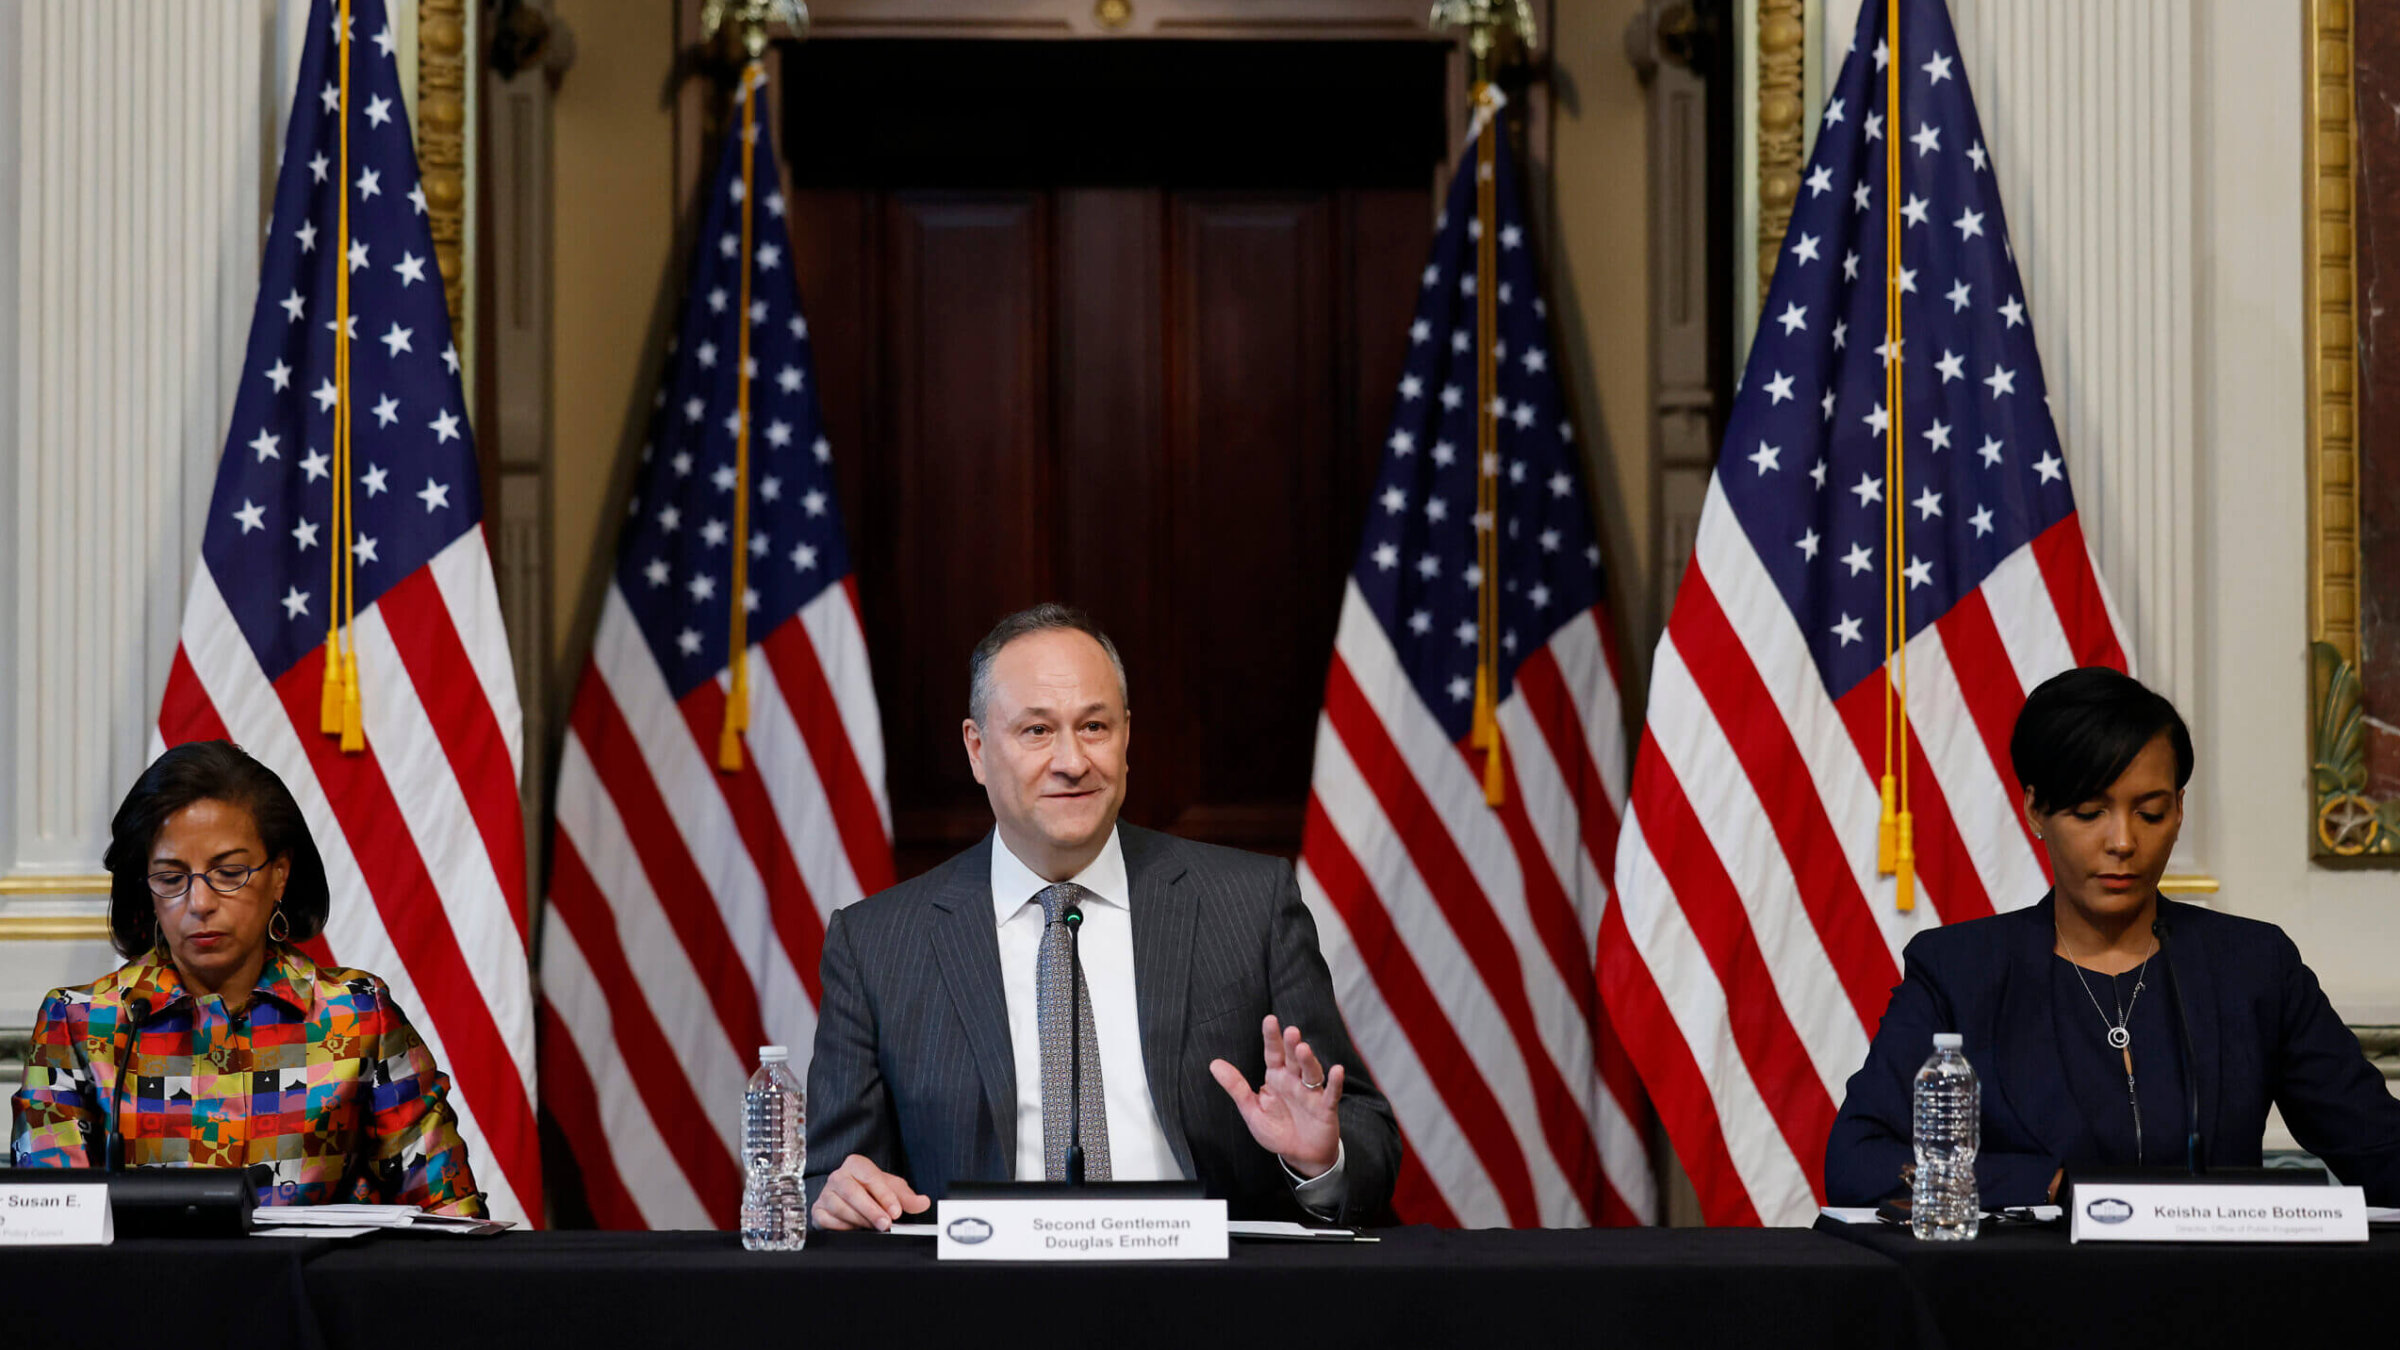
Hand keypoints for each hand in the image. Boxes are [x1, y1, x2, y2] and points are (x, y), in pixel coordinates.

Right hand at [810, 1153, 929, 1231]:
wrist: (849, 1199)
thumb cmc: (871, 1191)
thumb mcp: (892, 1190)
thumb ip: (907, 1197)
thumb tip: (923, 1203)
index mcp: (856, 1164)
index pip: (870, 1177)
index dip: (884, 1195)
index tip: (896, 1211)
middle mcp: (837, 1176)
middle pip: (852, 1192)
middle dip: (871, 1210)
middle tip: (886, 1224)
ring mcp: (825, 1193)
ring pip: (840, 1207)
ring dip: (859, 1220)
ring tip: (874, 1228)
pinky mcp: (817, 1211)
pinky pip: (827, 1220)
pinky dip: (842, 1227)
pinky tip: (855, 1229)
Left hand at [1208, 1015, 1343, 1177]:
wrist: (1301, 1156)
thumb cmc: (1277, 1131)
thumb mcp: (1251, 1110)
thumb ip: (1236, 1087)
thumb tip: (1214, 1064)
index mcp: (1276, 1078)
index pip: (1274, 1053)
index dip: (1272, 1038)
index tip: (1270, 1020)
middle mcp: (1295, 1081)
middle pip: (1294, 1059)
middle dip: (1292, 1045)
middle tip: (1290, 1031)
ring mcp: (1311, 1093)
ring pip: (1311, 1072)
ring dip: (1308, 1061)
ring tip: (1303, 1049)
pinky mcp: (1326, 1108)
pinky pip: (1331, 1093)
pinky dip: (1335, 1083)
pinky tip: (1336, 1071)